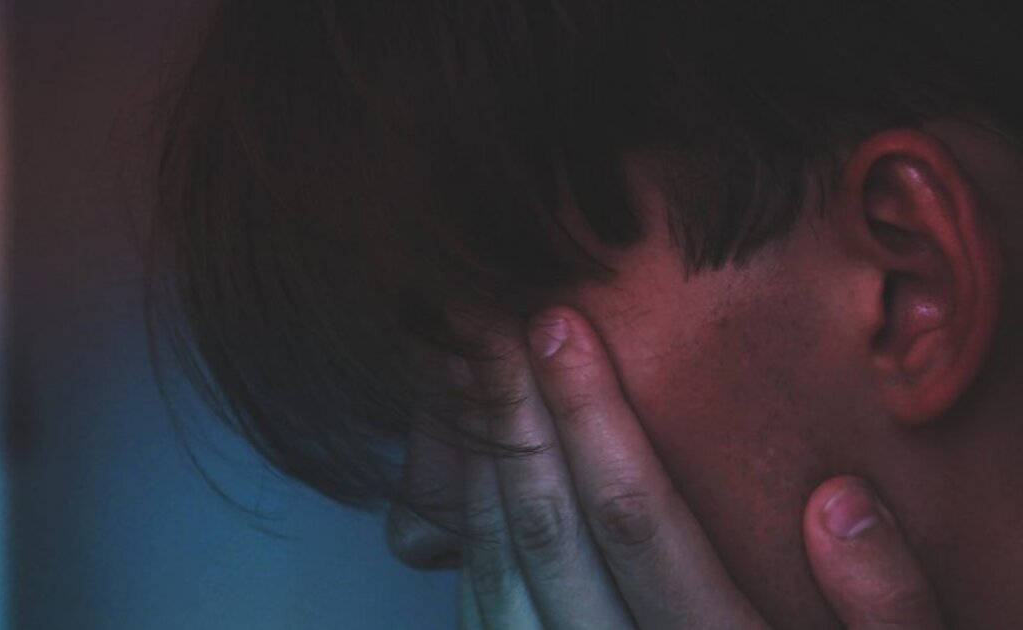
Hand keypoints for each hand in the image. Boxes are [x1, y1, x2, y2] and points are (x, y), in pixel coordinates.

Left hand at [453, 307, 944, 628]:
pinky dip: (467, 525)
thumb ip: (890, 610)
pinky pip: (480, 606)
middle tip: (488, 320)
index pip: (634, 520)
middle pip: (547, 535)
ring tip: (469, 369)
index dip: (589, 416)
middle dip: (513, 418)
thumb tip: (839, 503)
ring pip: (497, 571)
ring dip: (478, 464)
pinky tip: (474, 463)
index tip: (557, 325)